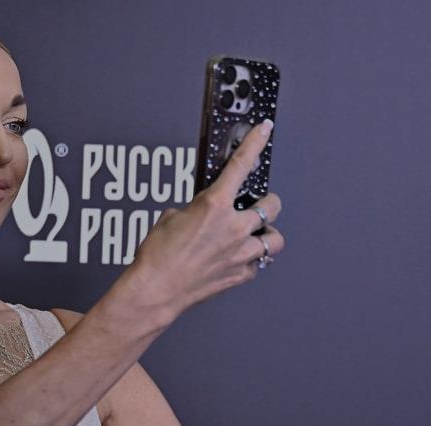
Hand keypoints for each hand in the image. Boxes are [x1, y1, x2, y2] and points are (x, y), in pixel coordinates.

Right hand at [117, 120, 284, 323]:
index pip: (241, 165)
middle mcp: (234, 228)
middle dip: (266, 202)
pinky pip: (258, 263)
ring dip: (266, 233)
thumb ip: (196, 209)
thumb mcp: (171, 217)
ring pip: (274, 238)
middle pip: (271, 205)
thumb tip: (204, 211)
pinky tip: (237, 258)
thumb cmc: (157, 256)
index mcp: (215, 205)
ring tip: (254, 234)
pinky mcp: (240, 274)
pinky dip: (251, 260)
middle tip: (257, 203)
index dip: (255, 142)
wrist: (155, 290)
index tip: (264, 131)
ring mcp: (240, 253)